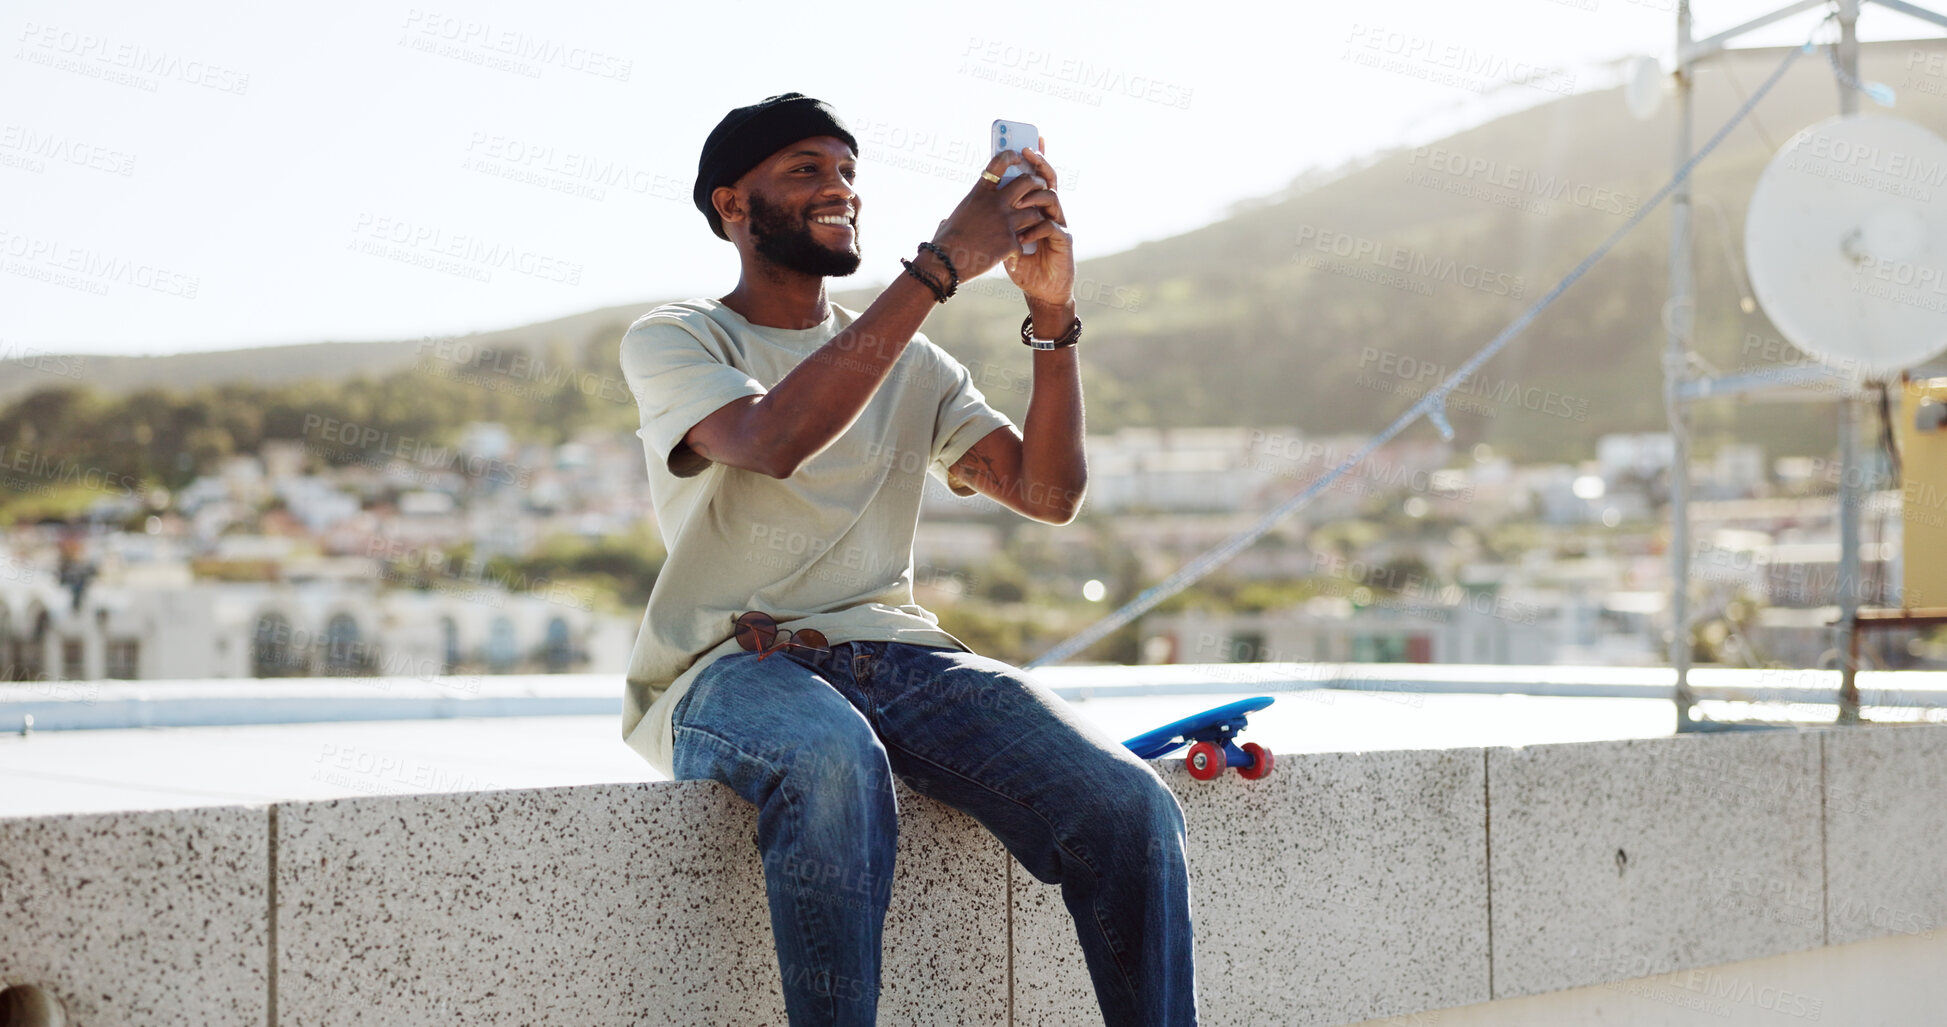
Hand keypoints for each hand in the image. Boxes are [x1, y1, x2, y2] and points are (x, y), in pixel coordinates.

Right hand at [929, 147, 1057, 281]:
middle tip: (1040, 187)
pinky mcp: (1010, 241)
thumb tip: (971, 206)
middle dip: (1037, 183)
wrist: (945, 261)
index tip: (1017, 157)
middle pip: (1027, 182)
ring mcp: (1005, 222)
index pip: (999, 163)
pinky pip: (1025, 240)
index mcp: (980, 193)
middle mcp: (995, 203)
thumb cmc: (946, 240)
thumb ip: (971, 205)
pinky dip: (1021, 248)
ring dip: (1035, 216)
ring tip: (1033, 223)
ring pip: (1034, 212)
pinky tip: (1015, 255)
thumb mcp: (959, 213)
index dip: (1011, 156)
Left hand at [1001, 141, 1073, 307]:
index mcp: (1036, 209)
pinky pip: (1051, 228)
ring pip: (1052, 199)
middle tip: (1027, 151)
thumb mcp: (1004, 239)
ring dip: (1033, 196)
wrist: (1041, 290)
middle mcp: (1051, 212)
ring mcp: (1059, 225)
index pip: (1036, 178)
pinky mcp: (1064, 242)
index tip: (1026, 141)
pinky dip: (1036, 229)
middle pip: (1048, 180)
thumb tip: (969, 209)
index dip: (1034, 159)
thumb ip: (995, 223)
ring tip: (1018, 200)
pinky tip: (1023, 236)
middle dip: (1039, 164)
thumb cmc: (1023, 264)